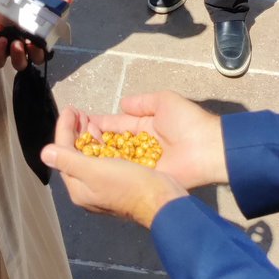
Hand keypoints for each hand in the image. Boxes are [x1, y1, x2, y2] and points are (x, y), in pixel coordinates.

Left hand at [0, 0, 70, 68]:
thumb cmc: (29, 7)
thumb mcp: (43, 5)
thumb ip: (56, 4)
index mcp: (33, 45)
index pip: (38, 57)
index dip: (36, 54)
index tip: (34, 44)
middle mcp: (18, 50)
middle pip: (19, 64)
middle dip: (18, 57)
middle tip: (17, 44)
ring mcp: (2, 46)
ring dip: (0, 54)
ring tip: (2, 39)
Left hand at [42, 106, 187, 228]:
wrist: (161, 201)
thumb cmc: (129, 185)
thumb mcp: (96, 171)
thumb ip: (69, 161)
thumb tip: (44, 153)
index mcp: (78, 187)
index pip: (63, 153)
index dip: (64, 129)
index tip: (69, 109)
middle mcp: (87, 187)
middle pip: (74, 154)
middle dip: (74, 131)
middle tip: (78, 111)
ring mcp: (102, 184)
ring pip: (89, 155)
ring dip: (87, 135)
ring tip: (89, 118)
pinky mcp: (117, 180)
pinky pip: (103, 158)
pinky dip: (101, 143)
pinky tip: (105, 133)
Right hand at [68, 90, 226, 190]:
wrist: (207, 149)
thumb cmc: (188, 122)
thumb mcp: (164, 101)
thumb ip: (143, 102)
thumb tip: (122, 104)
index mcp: (147, 126)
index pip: (118, 124)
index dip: (100, 123)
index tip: (79, 120)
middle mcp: (141, 145)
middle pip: (112, 142)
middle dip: (94, 138)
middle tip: (72, 134)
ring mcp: (142, 162)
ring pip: (114, 158)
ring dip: (97, 153)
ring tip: (74, 148)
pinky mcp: (145, 177)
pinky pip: (123, 172)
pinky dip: (108, 168)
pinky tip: (89, 164)